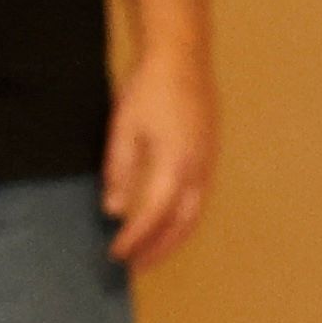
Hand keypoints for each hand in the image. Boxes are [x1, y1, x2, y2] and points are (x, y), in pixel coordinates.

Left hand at [100, 47, 214, 269]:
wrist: (182, 55)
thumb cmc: (150, 86)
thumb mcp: (124, 128)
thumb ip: (119, 171)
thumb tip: (112, 209)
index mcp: (174, 164)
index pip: (152, 216)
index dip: (134, 240)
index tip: (116, 254)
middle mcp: (197, 170)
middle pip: (180, 226)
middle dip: (158, 250)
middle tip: (135, 266)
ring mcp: (207, 164)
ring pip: (193, 216)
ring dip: (172, 239)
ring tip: (150, 252)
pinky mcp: (209, 156)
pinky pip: (198, 199)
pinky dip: (182, 219)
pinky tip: (166, 221)